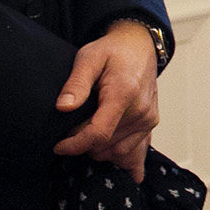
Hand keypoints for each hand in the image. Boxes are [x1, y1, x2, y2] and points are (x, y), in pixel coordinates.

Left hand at [53, 20, 161, 180]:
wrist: (139, 45)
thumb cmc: (113, 51)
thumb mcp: (88, 58)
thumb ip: (76, 83)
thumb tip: (63, 107)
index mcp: (124, 95)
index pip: (98, 134)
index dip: (75, 145)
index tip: (59, 146)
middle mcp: (141, 111)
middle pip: (107, 146)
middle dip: (84, 145)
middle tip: (70, 132)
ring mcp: (148, 119)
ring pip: (120, 152)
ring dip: (100, 151)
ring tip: (85, 139)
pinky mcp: (151, 123)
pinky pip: (136, 150)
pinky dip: (123, 158)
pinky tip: (116, 163)